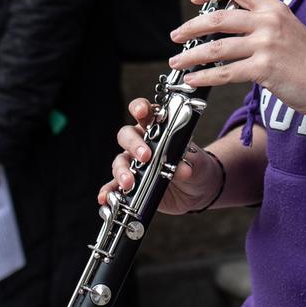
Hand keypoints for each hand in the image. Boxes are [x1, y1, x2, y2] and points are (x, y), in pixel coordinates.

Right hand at [97, 95, 220, 214]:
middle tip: (145, 157)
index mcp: (158, 130)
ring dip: (121, 171)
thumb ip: (189, 162)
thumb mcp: (197, 162)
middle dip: (133, 144)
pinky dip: (109, 192)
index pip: (145, 113)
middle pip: (127, 136)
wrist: (199, 191)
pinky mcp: (132, 185)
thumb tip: (182, 169)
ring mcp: (134, 165)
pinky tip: (106, 198)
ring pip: (119, 161)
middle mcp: (142, 144)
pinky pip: (114, 187)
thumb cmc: (197, 167)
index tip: (141, 112)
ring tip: (129, 183)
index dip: (140, 108)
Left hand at [167, 0, 305, 116]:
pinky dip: (205, 76)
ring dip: (191, 55)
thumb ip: (265, 24)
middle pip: (218, 17)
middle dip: (191, 27)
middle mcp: (269, 22)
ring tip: (178, 61)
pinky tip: (194, 79)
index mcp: (275, 8)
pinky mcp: (264, 68)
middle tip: (175, 35)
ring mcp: (266, 44)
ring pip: (216, 47)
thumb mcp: (291, 30)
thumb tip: (233, 26)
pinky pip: (225, 72)